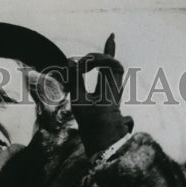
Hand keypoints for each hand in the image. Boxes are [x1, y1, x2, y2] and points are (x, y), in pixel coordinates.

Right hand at [68, 34, 132, 155]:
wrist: (104, 145)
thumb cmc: (91, 126)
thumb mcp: (79, 103)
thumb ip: (76, 80)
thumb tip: (70, 61)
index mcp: (110, 89)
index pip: (110, 65)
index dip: (97, 59)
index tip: (81, 64)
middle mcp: (115, 90)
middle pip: (114, 66)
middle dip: (106, 54)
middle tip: (105, 41)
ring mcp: (114, 95)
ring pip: (115, 71)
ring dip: (109, 57)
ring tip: (111, 40)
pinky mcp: (111, 100)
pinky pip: (112, 78)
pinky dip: (107, 67)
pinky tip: (106, 61)